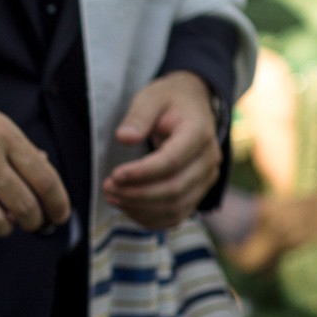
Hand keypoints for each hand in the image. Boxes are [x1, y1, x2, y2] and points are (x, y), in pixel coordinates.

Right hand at [0, 61, 70, 245]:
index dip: (58, 204)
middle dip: (34, 221)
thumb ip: (14, 144)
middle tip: (32, 223)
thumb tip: (42, 168)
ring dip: (3, 229)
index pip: (44, 178)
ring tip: (0, 223)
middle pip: (24, 205)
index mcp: (3, 134)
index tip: (58, 215)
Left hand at [103, 72, 220, 229]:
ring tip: (112, 196)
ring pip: (175, 207)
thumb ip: (138, 116)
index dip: (141, 173)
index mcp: (199, 132)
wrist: (191, 106)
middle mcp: (209, 159)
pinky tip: (126, 207)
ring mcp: (206, 179)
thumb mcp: (150, 98)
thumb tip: (124, 138)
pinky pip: (176, 216)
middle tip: (107, 187)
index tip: (114, 175)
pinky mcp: (197, 192)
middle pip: (174, 189)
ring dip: (140, 208)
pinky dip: (150, 218)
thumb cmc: (168, 101)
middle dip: (137, 194)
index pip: (172, 161)